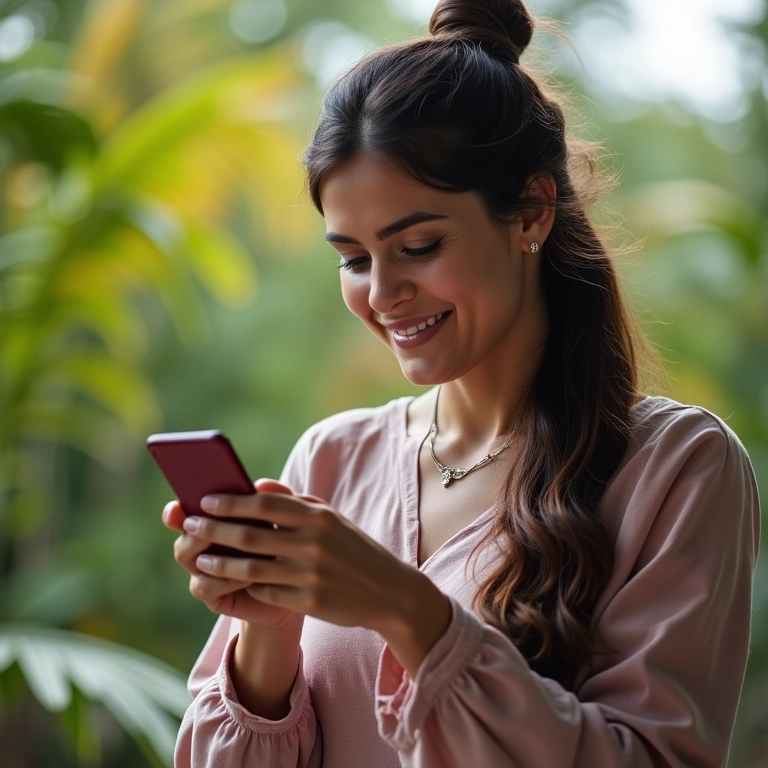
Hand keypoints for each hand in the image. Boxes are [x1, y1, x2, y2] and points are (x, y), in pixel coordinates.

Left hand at [181, 485, 442, 640]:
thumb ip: (293, 500)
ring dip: (219, 563)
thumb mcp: (330, 518)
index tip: (203, 500)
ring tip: (199, 558)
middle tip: (189, 525)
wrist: (387, 590)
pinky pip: (265, 592)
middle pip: (250, 535)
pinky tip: (231, 582)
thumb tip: (256, 485)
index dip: (230, 502)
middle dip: (213, 530)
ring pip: (250, 568)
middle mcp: (312, 543)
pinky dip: (245, 586)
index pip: (264, 504)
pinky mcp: (308, 602)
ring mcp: (310, 574)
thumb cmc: (351, 548)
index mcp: (316, 517)